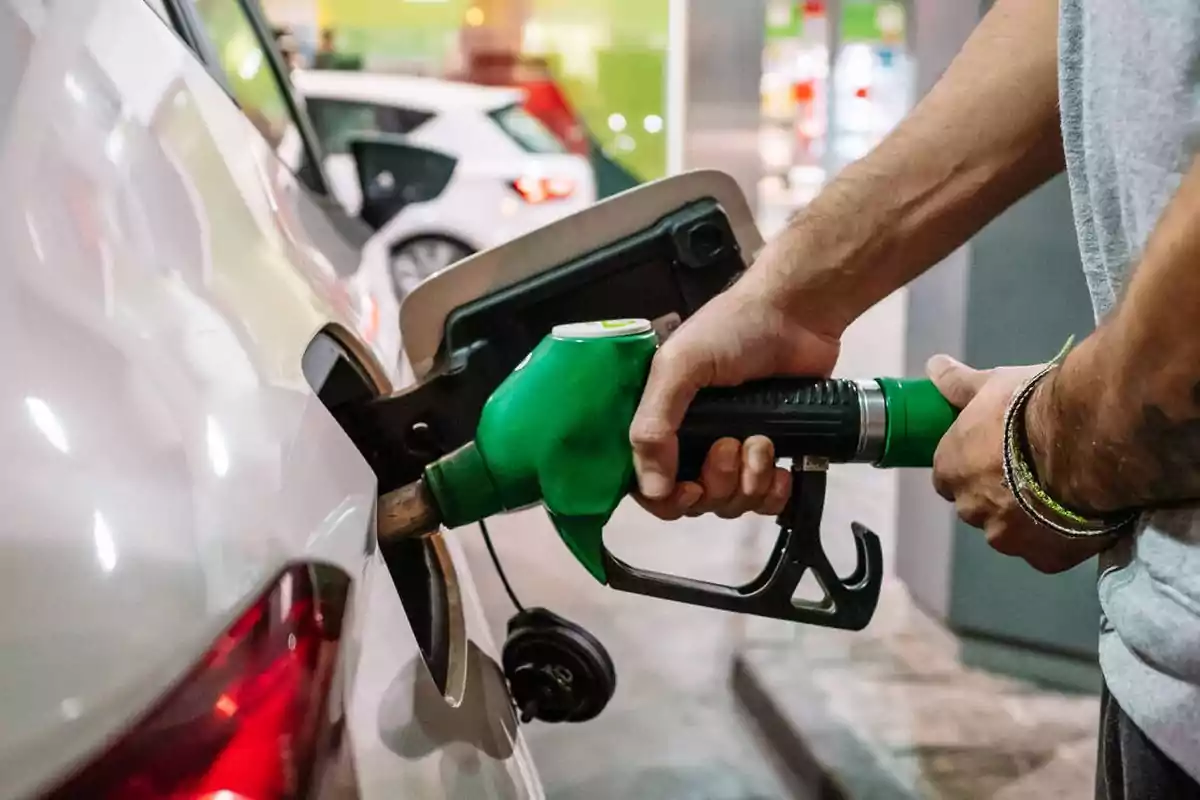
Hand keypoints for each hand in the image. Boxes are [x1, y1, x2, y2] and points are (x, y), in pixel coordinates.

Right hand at [629, 269, 841, 520]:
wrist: (799, 314)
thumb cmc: (732, 331)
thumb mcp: (680, 366)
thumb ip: (655, 424)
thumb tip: (653, 491)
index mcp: (662, 421)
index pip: (650, 486)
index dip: (668, 499)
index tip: (691, 488)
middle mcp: (694, 443)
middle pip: (697, 501)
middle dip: (718, 482)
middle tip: (733, 443)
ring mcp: (736, 451)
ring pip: (733, 503)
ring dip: (750, 481)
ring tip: (763, 441)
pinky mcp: (775, 455)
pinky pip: (768, 502)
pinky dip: (776, 493)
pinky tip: (784, 469)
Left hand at [927, 355, 1110, 572]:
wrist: (1089, 440)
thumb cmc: (1031, 406)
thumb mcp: (992, 384)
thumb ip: (958, 384)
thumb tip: (933, 366)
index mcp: (950, 470)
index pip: (949, 475)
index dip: (972, 465)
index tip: (995, 453)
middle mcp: (970, 509)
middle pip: (978, 505)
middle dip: (999, 492)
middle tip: (1032, 469)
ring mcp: (1007, 538)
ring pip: (1011, 531)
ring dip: (1028, 517)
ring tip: (1061, 491)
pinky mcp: (1045, 559)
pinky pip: (1047, 551)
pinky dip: (1059, 538)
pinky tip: (1077, 515)